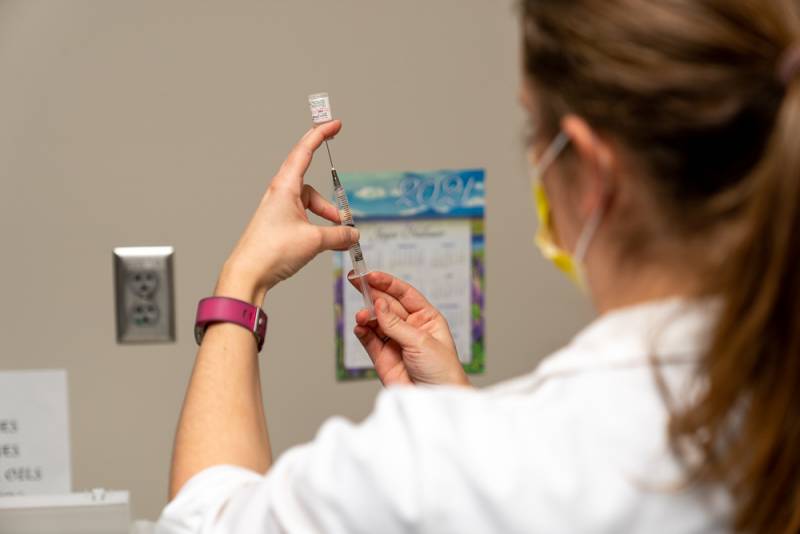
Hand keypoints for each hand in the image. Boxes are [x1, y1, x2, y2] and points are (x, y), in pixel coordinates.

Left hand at [217, 120, 358, 303]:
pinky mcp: (278, 226)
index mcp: (285, 187)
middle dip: (330, 206)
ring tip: (334, 240)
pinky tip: (323, 245)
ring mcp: (278, 211)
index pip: (305, 151)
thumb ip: (338, 234)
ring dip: (325, 221)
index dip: (320, 135)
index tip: (334, 124)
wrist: (248, 274)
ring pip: (310, 208)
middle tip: (344, 221)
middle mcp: (280, 195)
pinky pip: (304, 220)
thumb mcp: (314, 240)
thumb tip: (353, 234)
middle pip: (313, 190)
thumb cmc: (273, 250)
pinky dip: (316, 229)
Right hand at [350, 271, 470, 387]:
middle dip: (372, 293)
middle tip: (355, 281)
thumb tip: (378, 305)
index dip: (387, 283)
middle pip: (387, 304)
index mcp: (427, 318)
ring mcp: (396, 342)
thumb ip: (396, 324)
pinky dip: (362, 331)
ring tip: (363, 316)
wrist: (435, 400)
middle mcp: (410, 328)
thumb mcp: (421, 342)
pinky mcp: (383, 357)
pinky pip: (369, 339)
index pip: (404, 294)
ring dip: (367, 315)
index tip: (371, 275)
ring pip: (376, 321)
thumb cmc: (441, 371)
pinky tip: (360, 326)